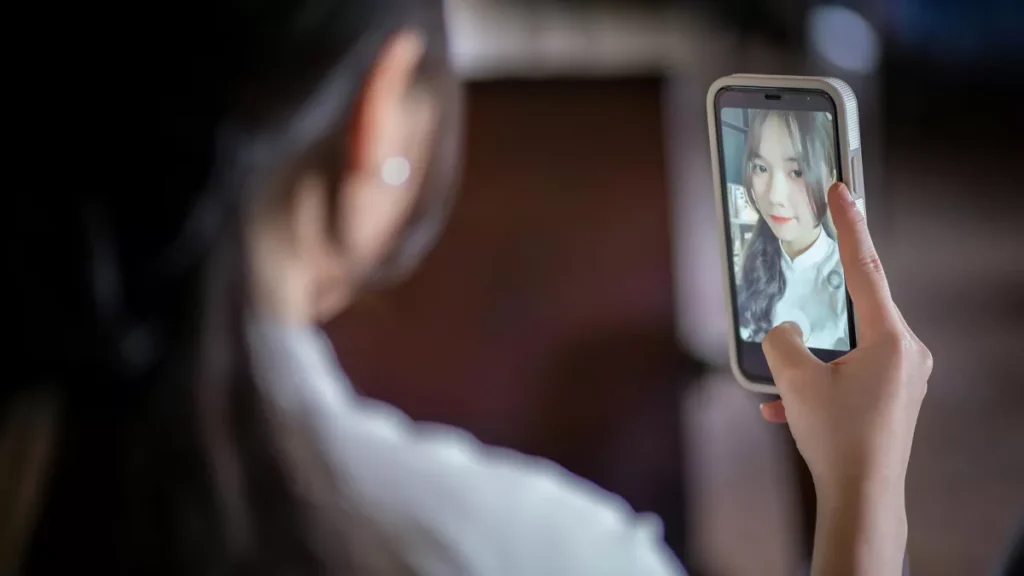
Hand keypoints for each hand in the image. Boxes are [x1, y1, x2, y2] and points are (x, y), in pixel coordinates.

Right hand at [759, 182, 931, 574]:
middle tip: (802, 303)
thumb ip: (780, 341)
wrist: (863, 497)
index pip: (866, 267)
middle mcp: (906, 353)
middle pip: (854, 311)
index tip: (843, 192)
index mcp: (890, 338)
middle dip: (818, 317)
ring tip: (781, 387)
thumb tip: (783, 331)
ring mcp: (903, 377)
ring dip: (811, 361)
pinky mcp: (893, 398)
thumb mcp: (794, 380)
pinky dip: (820, 382)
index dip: (851, 226)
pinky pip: (851, 373)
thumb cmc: (837, 438)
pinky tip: (787, 407)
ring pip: (847, 347)